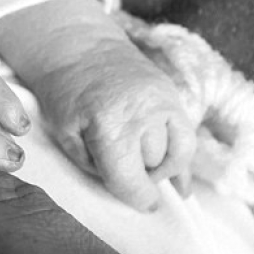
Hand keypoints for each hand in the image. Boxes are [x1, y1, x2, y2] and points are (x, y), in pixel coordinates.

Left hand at [0, 0, 195, 211]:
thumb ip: (95, 166)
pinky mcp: (172, 94)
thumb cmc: (65, 94)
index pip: (132, 177)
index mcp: (110, 124)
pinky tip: (182, 182)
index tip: (142, 206)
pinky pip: (188, 134)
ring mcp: (163, 100)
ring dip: (164, 167)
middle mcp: (144, 112)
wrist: (80, 47)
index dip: (137, 197)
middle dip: (144, 177)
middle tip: (126, 173)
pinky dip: (183, 158)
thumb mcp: (66, 135)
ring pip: (179, 152)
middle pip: (157, 165)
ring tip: (146, 169)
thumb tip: (129, 190)